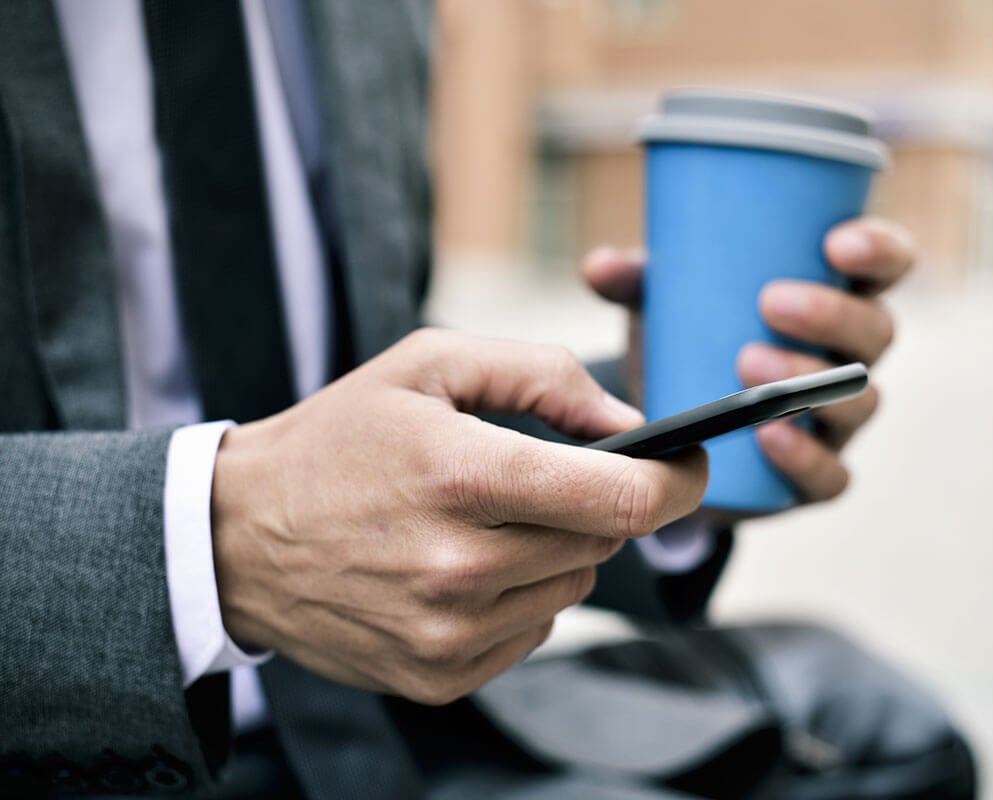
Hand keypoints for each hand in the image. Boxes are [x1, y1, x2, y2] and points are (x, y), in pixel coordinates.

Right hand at [210, 329, 707, 703]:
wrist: (239, 538)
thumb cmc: (341, 438)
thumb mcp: (432, 365)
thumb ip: (544, 376)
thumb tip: (633, 426)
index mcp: (462, 476)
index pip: (622, 499)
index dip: (678, 481)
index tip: (692, 464)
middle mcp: (459, 568)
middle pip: (605, 541)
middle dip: (600, 502)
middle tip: (553, 476)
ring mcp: (449, 633)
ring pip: (575, 586)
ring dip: (559, 548)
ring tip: (492, 519)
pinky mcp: (440, 676)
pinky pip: (535, 630)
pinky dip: (523, 594)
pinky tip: (467, 566)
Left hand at [583, 216, 913, 508]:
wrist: (676, 437)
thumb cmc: (689, 344)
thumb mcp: (666, 304)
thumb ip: (638, 281)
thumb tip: (599, 267)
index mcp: (834, 297)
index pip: (886, 265)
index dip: (877, 251)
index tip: (835, 242)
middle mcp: (849, 357)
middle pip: (875, 333)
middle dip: (831, 315)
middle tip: (770, 303)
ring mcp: (839, 421)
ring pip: (860, 401)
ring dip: (810, 382)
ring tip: (749, 365)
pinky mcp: (815, 476)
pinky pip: (831, 475)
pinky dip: (805, 459)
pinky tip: (770, 441)